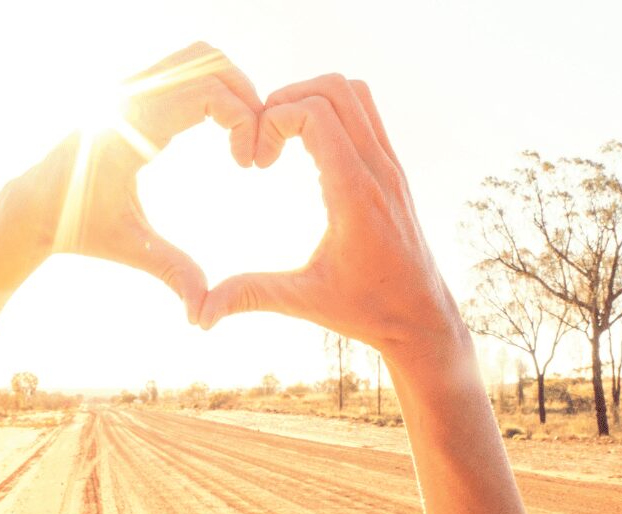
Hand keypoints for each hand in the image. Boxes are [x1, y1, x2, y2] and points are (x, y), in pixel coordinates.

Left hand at [9, 42, 264, 322]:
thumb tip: (203, 316)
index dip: (245, 120)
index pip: (209, 91)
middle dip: (247, 96)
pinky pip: (182, 68)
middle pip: (210, 60)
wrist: (34, 208)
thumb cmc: (79, 229)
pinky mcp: (132, 89)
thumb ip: (172, 273)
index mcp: (133, 126)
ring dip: (230, 87)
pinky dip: (211, 87)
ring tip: (239, 136)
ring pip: (198, 56)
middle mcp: (130, 95)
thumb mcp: (131, 249)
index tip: (249, 164)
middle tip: (255, 144)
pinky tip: (216, 132)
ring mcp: (130, 86)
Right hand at [198, 75, 469, 366]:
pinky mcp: (392, 168)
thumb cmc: (366, 310)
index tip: (256, 161)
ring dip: (311, 99)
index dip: (273, 120)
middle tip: (263, 139)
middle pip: (335, 88)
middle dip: (287, 100)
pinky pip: (365, 114)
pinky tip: (306, 150)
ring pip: (354, 93)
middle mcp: (377, 169)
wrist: (421, 316)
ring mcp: (390, 165)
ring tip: (281, 137)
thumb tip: (200, 314)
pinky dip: (331, 113)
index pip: (314, 114)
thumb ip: (250, 296)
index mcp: (354, 194)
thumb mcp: (303, 302)